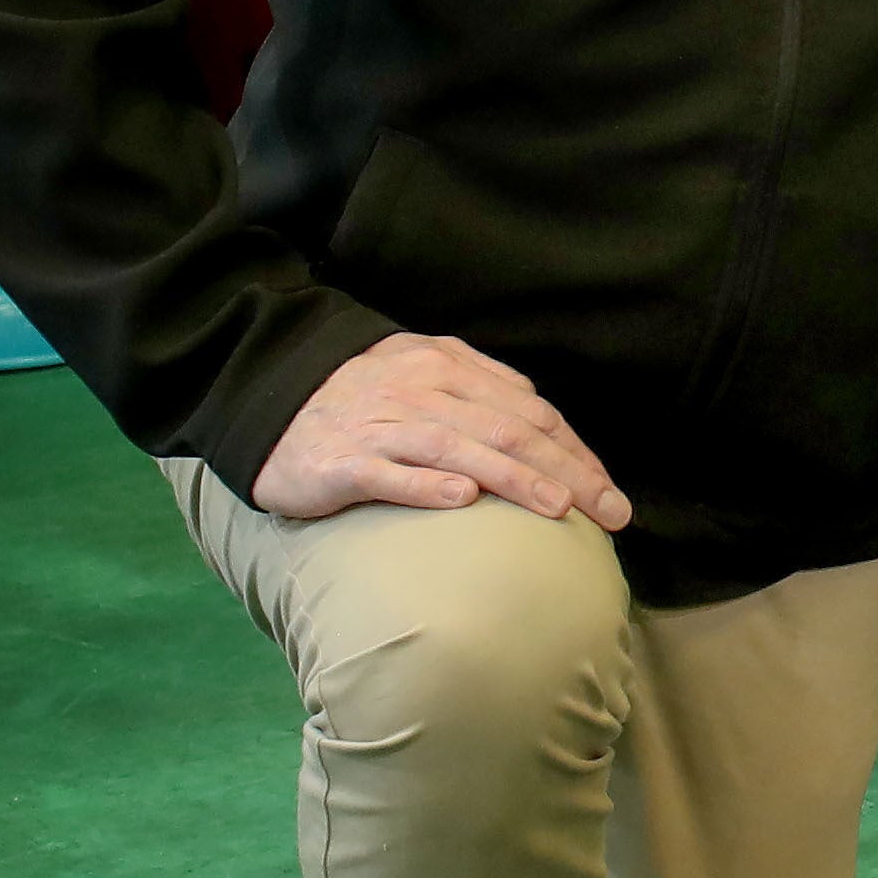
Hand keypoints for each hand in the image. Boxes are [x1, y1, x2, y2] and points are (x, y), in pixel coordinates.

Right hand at [255, 331, 633, 530]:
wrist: (267, 394)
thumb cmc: (360, 397)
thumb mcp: (423, 373)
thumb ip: (481, 390)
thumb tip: (542, 422)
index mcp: (448, 367)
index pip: (528, 411)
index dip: (575, 451)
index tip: (609, 490)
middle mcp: (421, 391)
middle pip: (507, 430)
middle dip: (567, 472)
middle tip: (610, 511)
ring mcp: (381, 425)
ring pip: (459, 448)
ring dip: (514, 478)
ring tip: (558, 509)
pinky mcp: (341, 461)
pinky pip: (389, 473)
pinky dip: (427, 485)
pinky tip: (464, 500)